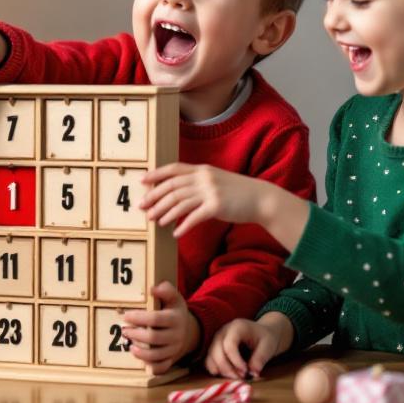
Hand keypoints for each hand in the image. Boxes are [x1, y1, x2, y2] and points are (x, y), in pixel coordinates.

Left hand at [120, 282, 199, 375]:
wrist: (190, 332)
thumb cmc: (175, 312)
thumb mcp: (174, 298)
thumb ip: (166, 290)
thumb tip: (153, 289)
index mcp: (176, 319)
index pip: (156, 319)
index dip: (139, 318)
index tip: (126, 316)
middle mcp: (177, 335)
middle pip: (154, 338)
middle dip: (135, 334)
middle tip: (124, 330)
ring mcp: (174, 350)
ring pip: (156, 355)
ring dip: (140, 351)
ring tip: (129, 344)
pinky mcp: (171, 360)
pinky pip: (161, 367)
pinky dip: (149, 365)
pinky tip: (140, 356)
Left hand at [141, 162, 310, 249]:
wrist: (261, 199)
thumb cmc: (237, 192)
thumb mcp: (216, 180)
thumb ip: (198, 181)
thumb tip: (177, 192)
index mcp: (202, 169)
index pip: (173, 169)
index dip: (156, 174)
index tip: (142, 181)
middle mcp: (204, 178)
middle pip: (172, 187)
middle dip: (154, 197)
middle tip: (143, 208)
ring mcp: (210, 191)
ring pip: (179, 202)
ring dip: (164, 213)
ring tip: (155, 222)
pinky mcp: (216, 206)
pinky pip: (193, 217)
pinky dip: (182, 226)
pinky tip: (175, 233)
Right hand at [205, 314, 292, 379]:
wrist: (262, 333)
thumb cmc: (265, 338)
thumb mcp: (268, 346)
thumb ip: (260, 358)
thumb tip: (253, 373)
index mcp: (237, 327)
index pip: (229, 345)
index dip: (236, 361)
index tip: (246, 372)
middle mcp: (223, 331)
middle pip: (216, 351)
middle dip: (227, 368)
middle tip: (241, 377)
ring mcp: (216, 339)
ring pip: (210, 357)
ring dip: (221, 370)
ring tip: (236, 377)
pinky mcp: (214, 348)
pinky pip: (209, 360)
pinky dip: (216, 370)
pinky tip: (228, 374)